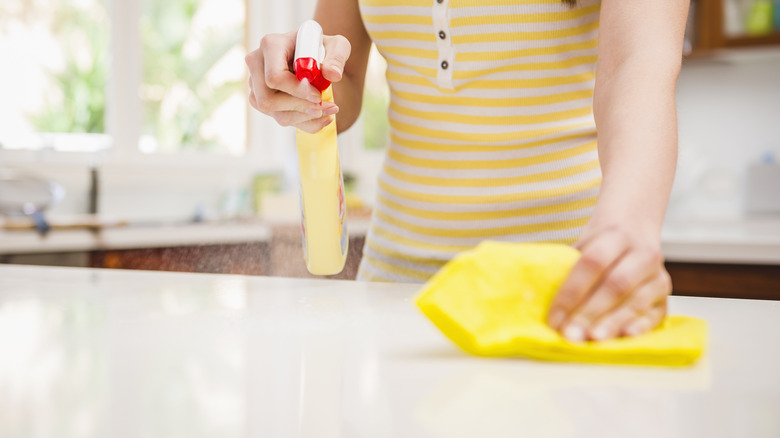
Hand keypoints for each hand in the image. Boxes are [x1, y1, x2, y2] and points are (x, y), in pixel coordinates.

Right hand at [244, 30, 350, 132]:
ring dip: (305, 117)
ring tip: (328, 110)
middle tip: (324, 106)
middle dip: (300, 107)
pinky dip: (305, 122)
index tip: (318, 95)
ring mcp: (256, 85)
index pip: (274, 77)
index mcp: (271, 45)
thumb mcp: (337, 46)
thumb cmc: (322, 48)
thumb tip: (333, 75)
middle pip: (268, 100)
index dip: (296, 91)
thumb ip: (337, 57)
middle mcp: (257, 64)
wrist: (314, 58)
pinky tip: (321, 115)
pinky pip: (281, 119)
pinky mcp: (262, 100)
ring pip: (275, 113)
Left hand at [547, 219, 671, 341]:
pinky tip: (625, 337)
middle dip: (590, 312)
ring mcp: (658, 275)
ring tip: (593, 340)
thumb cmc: (600, 245)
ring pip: (635, 300)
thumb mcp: (584, 245)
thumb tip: (538, 299)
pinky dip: (640, 327)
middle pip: (615, 284)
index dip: (571, 292)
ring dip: (612, 322)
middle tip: (571, 334)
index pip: (591, 263)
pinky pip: (655, 314)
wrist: (635, 229)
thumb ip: (569, 268)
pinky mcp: (665, 297)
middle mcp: (642, 254)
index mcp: (615, 236)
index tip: (554, 318)